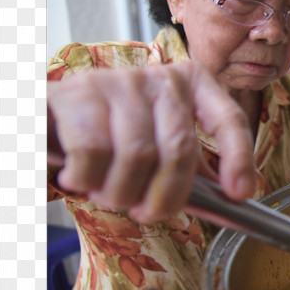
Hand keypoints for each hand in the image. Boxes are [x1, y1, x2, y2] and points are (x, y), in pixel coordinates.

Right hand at [47, 62, 256, 222]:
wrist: (50, 121)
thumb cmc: (113, 136)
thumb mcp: (160, 147)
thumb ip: (193, 170)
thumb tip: (232, 200)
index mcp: (192, 84)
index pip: (228, 118)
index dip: (239, 157)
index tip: (240, 193)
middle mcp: (161, 77)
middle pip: (180, 147)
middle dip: (165, 195)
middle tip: (146, 211)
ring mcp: (120, 81)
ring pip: (137, 154)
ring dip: (120, 191)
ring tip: (108, 191)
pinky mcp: (79, 92)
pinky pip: (93, 152)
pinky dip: (86, 178)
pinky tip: (79, 176)